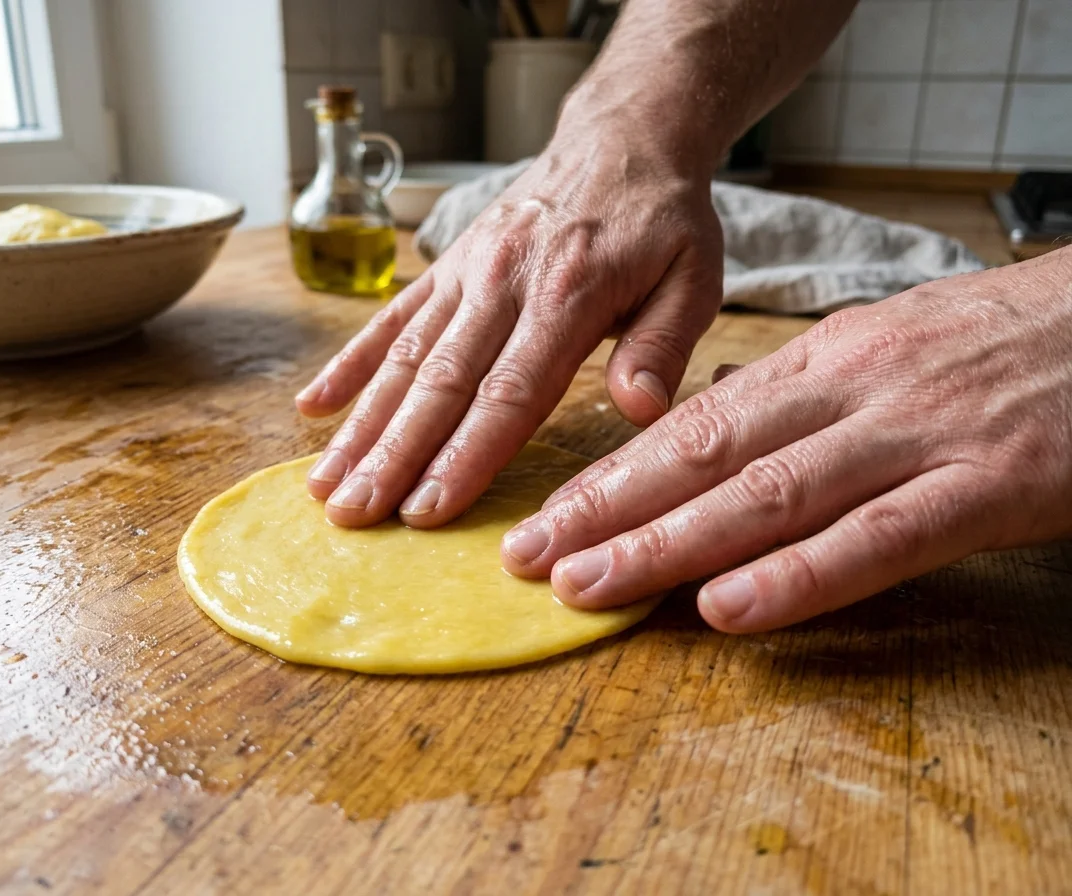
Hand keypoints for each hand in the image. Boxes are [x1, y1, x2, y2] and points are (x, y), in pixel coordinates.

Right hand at [294, 118, 722, 528]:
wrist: (623, 137)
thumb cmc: (664, 220)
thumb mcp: (695, 278)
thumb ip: (664, 345)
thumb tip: (639, 409)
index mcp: (568, 295)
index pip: (509, 392)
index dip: (465, 454)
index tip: (427, 509)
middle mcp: (504, 283)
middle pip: (440, 383)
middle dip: (393, 455)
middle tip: (353, 514)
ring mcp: (468, 273)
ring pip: (404, 358)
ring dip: (363, 424)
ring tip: (325, 484)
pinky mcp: (448, 265)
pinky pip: (392, 318)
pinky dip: (350, 364)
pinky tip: (315, 408)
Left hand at [501, 249, 1071, 632]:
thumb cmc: (993, 342)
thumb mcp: (882, 354)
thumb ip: (796, 405)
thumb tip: (707, 444)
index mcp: (823, 362)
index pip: (692, 426)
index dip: (609, 477)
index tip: (546, 517)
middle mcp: (852, 393)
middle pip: (706, 458)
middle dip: (608, 513)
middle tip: (530, 560)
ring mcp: (917, 439)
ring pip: (769, 497)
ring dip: (669, 545)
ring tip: (591, 585)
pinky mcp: (988, 487)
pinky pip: (880, 539)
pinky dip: (798, 577)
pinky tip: (728, 608)